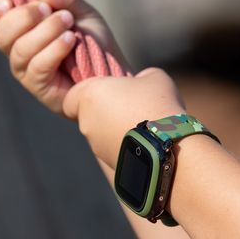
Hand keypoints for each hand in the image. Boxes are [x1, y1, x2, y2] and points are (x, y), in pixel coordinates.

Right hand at [0, 0, 128, 113]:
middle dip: (25, 17)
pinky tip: (71, 40)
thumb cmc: (94, 43)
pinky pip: (38, 67)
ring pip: (20, 50)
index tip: (8, 1)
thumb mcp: (82, 12)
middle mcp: (18, 52)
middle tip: (51, 11)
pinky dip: (54, 50)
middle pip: (1, 34)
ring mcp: (27, 73)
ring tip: (69, 25)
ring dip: (45, 32)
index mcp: (22, 31)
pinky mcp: (41, 89)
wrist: (114, 72)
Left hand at [63, 67, 186, 167]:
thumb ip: (138, 77)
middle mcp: (86, 123)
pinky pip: (112, 148)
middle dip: (104, 111)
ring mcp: (96, 146)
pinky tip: (144, 141)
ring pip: (100, 134)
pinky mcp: (108, 162)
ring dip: (114, 129)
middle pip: (87, 115)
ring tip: (141, 127)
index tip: (106, 92)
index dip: (87, 94)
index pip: (72, 96)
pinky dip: (123, 144)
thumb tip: (139, 83)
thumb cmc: (157, 104)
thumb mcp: (153, 76)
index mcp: (89, 95)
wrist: (167, 144)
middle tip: (129, 107)